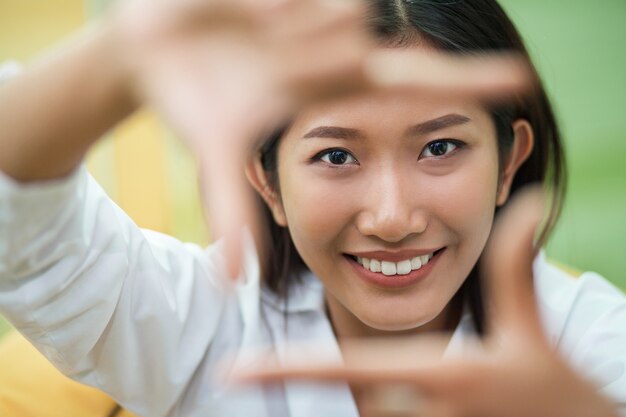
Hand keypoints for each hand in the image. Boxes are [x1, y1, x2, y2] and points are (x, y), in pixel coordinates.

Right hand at [112, 0, 532, 278]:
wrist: (153, 48)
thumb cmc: (197, 100)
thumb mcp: (218, 154)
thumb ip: (232, 210)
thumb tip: (234, 283)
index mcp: (331, 86)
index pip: (412, 84)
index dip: (463, 84)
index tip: (519, 80)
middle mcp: (332, 43)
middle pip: (362, 33)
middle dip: (321, 44)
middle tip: (272, 46)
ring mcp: (311, 7)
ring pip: (341, 8)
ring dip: (293, 28)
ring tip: (248, 30)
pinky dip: (269, 5)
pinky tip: (242, 13)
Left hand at [235, 187, 618, 416]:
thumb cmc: (554, 388)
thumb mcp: (531, 329)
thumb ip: (516, 267)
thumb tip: (530, 202)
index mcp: (438, 376)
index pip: (347, 368)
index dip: (287, 368)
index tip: (233, 369)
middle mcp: (426, 412)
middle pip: (358, 394)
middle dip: (349, 380)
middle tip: (313, 375)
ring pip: (376, 410)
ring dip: (383, 396)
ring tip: (424, 384)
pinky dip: (391, 409)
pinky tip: (426, 403)